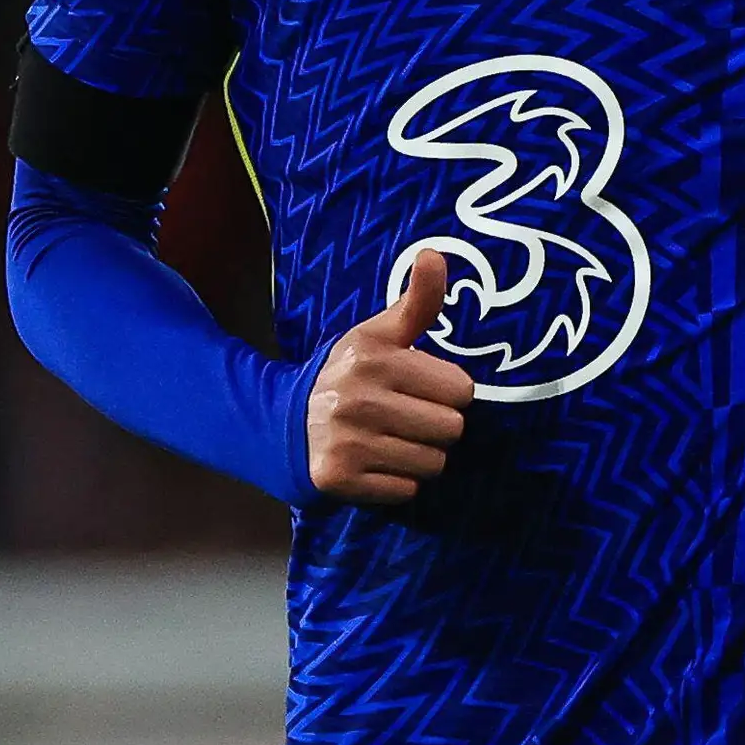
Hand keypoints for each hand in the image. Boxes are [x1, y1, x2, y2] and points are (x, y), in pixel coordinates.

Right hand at [308, 249, 475, 504]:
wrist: (283, 423)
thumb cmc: (348, 376)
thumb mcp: (377, 334)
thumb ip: (416, 301)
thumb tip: (436, 253)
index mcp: (373, 357)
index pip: (461, 390)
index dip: (447, 392)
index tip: (420, 390)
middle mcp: (357, 398)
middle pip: (451, 429)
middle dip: (436, 427)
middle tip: (406, 419)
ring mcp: (347, 441)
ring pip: (433, 464)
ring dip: (419, 457)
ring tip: (390, 441)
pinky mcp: (338, 478)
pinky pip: (406, 490)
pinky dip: (397, 482)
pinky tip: (374, 464)